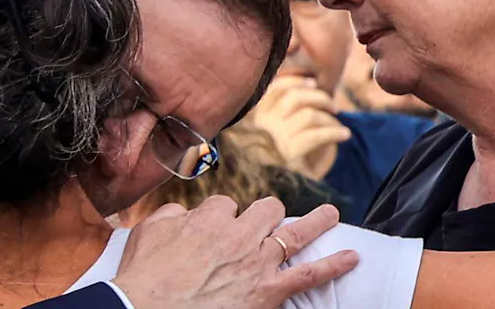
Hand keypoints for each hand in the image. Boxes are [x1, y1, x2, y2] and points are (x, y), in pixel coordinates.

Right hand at [113, 196, 358, 308]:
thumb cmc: (142, 278)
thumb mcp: (146, 234)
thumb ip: (169, 215)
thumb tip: (182, 212)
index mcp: (208, 218)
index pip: (226, 204)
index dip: (223, 217)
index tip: (218, 228)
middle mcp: (238, 234)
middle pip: (266, 209)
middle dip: (267, 214)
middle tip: (266, 225)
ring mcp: (256, 262)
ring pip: (295, 232)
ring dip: (317, 222)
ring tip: (331, 215)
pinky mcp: (269, 291)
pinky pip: (309, 274)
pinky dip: (333, 265)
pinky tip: (351, 257)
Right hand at [251, 77, 351, 179]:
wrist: (292, 187)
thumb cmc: (291, 151)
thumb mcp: (285, 126)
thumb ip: (290, 105)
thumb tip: (311, 83)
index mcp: (257, 117)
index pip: (274, 89)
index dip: (294, 81)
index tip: (312, 83)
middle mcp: (263, 127)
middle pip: (295, 98)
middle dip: (319, 97)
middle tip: (334, 106)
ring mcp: (276, 142)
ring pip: (308, 115)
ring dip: (328, 117)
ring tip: (338, 123)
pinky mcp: (290, 156)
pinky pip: (317, 135)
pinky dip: (335, 132)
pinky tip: (345, 135)